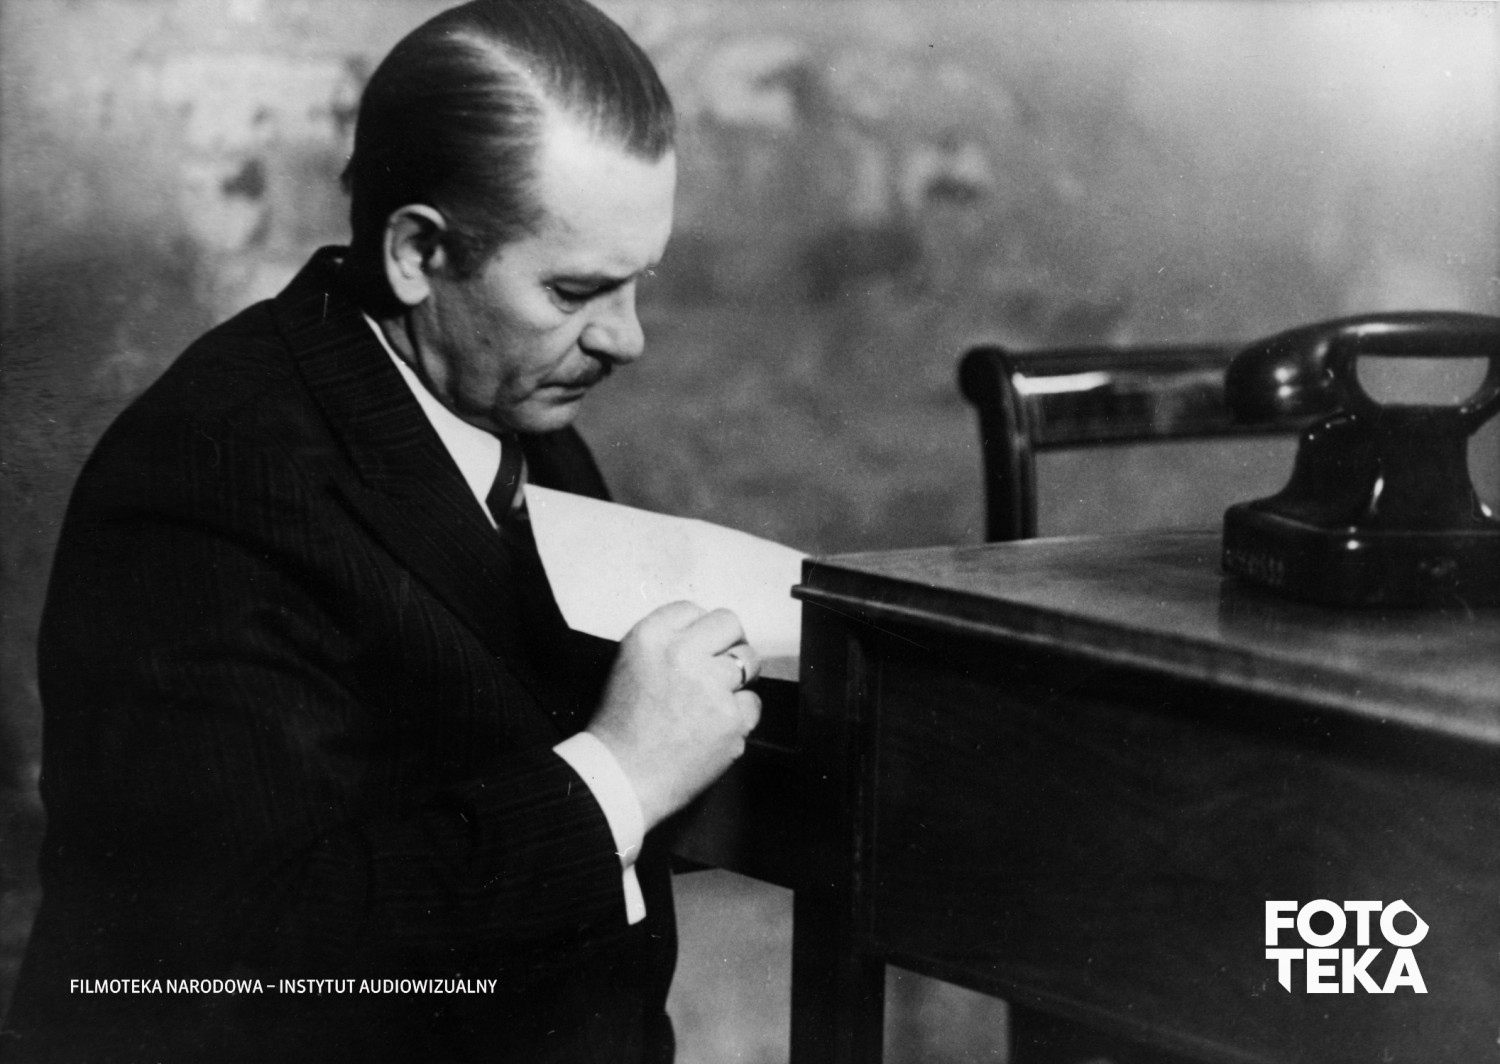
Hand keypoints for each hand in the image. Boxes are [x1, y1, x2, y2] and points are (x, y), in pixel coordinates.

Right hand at [587, 601, 761, 829]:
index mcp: (650, 637)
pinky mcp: (731, 719)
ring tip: (715, 700)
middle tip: (719, 667)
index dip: (700, 630)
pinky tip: (713, 730)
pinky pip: (753, 703)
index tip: (700, 646)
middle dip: (729, 642)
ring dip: (738, 679)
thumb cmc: (620, 728)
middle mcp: (682, 655)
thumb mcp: (629, 666)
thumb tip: (708, 636)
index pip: (693, 609)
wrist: (621, 778)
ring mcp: (710, 686)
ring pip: (749, 661)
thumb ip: (666, 643)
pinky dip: (739, 717)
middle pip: (729, 623)